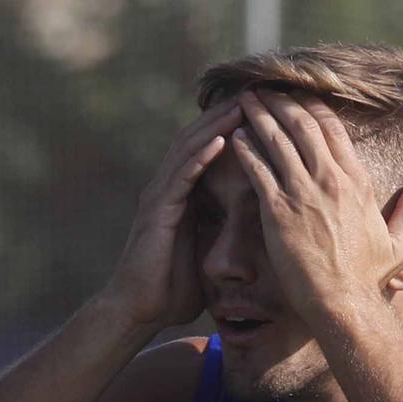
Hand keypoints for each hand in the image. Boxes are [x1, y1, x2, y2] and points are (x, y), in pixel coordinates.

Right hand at [101, 103, 244, 330]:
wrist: (138, 311)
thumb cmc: (172, 289)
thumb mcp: (207, 254)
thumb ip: (222, 234)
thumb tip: (255, 231)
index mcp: (181, 196)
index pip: (207, 148)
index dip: (232, 125)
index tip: (264, 109)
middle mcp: (167, 189)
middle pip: (198, 138)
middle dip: (227, 113)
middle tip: (258, 90)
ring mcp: (159, 197)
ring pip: (189, 149)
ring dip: (216, 125)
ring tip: (244, 104)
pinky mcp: (157, 212)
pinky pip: (181, 177)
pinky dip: (200, 156)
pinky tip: (221, 139)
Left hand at [227, 90, 402, 325]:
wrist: (343, 303)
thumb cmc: (367, 278)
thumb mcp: (398, 241)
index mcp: (357, 181)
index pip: (334, 129)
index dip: (312, 107)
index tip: (297, 95)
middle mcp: (331, 180)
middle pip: (303, 125)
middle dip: (281, 102)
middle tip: (263, 90)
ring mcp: (304, 193)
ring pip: (278, 140)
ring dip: (259, 116)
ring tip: (244, 102)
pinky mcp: (278, 211)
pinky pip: (257, 169)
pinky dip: (245, 149)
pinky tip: (232, 136)